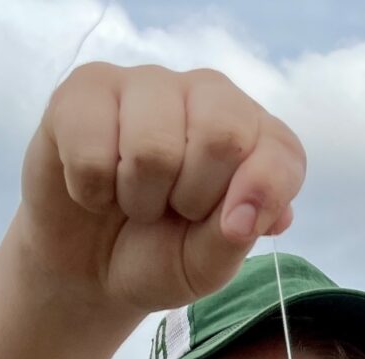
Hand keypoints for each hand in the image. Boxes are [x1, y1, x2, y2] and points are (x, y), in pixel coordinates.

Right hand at [17, 63, 304, 312]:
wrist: (86, 266)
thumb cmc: (156, 257)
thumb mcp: (204, 267)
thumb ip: (232, 240)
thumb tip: (241, 217)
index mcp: (253, 134)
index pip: (279, 150)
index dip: (260, 196)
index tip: (232, 228)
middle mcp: (206, 95)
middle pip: (222, 136)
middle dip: (191, 198)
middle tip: (172, 209)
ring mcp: (146, 84)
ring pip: (153, 147)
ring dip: (137, 198)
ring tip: (131, 199)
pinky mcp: (85, 89)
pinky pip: (92, 149)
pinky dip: (91, 189)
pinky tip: (94, 186)